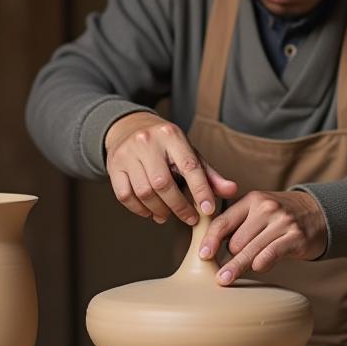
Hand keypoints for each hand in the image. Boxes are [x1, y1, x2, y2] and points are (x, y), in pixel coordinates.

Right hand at [104, 112, 237, 225]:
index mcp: (172, 135)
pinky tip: (150, 212)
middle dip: (179, 207)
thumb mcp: (189, 152)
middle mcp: (147, 142)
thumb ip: (209, 174)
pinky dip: (139, 210)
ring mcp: (127, 154)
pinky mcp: (113, 166)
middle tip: (189, 218)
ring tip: (168, 216)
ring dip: (159, 210)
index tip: (208, 210)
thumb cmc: (165, 145)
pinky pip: (125, 196)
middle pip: (163, 184)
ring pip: (144, 192)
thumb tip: (232, 191)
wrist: (129, 127)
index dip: (201, 191)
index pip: (189, 166)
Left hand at [198, 190, 327, 284]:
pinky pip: (272, 253)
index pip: (224, 221)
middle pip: (236, 240)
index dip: (210, 239)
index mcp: (252, 200)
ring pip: (251, 249)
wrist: (319, 213)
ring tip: (225, 279)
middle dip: (229, 256)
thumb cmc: (281, 217)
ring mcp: (283, 221)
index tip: (202, 255)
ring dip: (237, 266)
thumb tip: (209, 248)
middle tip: (221, 270)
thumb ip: (238, 223)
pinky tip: (256, 269)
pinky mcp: (296, 236)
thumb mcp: (259, 210)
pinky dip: (262, 263)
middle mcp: (267, 207)